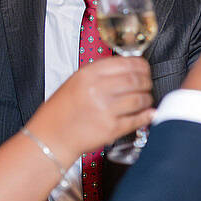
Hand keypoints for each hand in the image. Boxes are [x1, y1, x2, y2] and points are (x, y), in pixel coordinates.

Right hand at [29, 56, 152, 162]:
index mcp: (88, 75)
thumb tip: (128, 69)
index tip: (144, 69)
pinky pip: (137, 120)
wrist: (51, 136)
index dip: (141, 66)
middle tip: (147, 84)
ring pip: (140, 99)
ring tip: (145, 99)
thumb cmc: (61, 111)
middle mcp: (97, 90)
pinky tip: (149, 113)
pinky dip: (147, 115)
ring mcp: (105, 110)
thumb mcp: (75, 82)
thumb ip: (100, 74)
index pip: (126, 63)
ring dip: (147, 99)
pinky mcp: (111, 128)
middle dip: (146, 82)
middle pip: (136, 80)